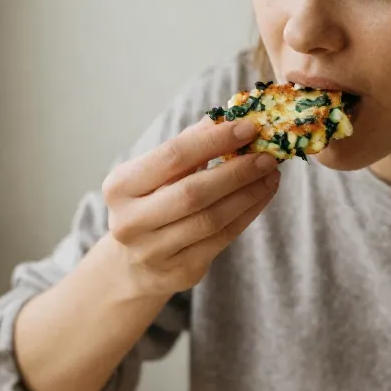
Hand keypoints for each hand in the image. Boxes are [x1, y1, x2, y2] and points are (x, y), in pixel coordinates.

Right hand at [102, 117, 279, 299]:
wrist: (132, 264)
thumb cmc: (150, 204)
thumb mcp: (156, 174)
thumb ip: (188, 147)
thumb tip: (230, 119)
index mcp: (120, 187)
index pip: (173, 157)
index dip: (213, 140)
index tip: (247, 127)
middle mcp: (130, 222)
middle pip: (193, 192)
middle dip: (236, 171)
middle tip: (267, 155)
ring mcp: (154, 251)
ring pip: (212, 219)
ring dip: (248, 193)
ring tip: (270, 174)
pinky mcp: (180, 271)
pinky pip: (223, 238)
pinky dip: (248, 213)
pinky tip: (262, 195)